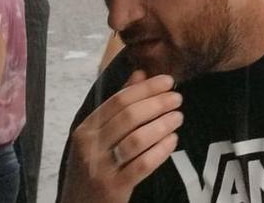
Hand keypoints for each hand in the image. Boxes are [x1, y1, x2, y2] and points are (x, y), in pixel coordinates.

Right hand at [58, 72, 183, 202]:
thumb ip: (118, 106)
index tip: (168, 81)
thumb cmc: (92, 169)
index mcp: (85, 130)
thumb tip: (140, 74)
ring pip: (137, 139)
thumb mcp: (97, 137)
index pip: (118, 101)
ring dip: (162, 125)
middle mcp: (90, 147)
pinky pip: (143, 164)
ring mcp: (101, 168)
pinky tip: (173, 141)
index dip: (146, 88)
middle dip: (158, 103)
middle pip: (129, 116)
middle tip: (177, 99)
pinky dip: (161, 150)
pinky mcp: (114, 188)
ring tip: (178, 118)